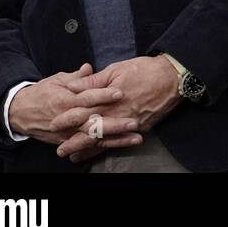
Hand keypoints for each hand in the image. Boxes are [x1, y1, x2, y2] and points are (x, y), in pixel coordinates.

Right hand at [8, 63, 138, 147]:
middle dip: (114, 123)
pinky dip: (105, 147)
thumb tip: (88, 67)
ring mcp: (67, 133)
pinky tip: (122, 145)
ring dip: (115, 139)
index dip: (103, 95)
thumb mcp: (57, 80)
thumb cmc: (42, 92)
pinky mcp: (67, 142)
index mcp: (64, 100)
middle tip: (134, 121)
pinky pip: (89, 147)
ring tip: (135, 137)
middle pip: (92, 122)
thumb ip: (76, 77)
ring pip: (93, 138)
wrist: (20, 112)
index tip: (121, 92)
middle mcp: (66, 119)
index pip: (86, 97)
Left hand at [56, 56, 181, 163]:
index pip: (83, 113)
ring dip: (89, 150)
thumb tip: (72, 86)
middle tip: (60, 151)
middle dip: (75, 142)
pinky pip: (122, 141)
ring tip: (75, 157)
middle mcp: (117, 115)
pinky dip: (109, 148)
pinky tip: (101, 151)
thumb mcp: (116, 69)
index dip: (67, 120)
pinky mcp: (141, 127)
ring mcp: (129, 123)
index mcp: (108, 100)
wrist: (173, 77)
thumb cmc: (145, 70)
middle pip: (91, 132)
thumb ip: (93, 81)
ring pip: (105, 140)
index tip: (54, 124)